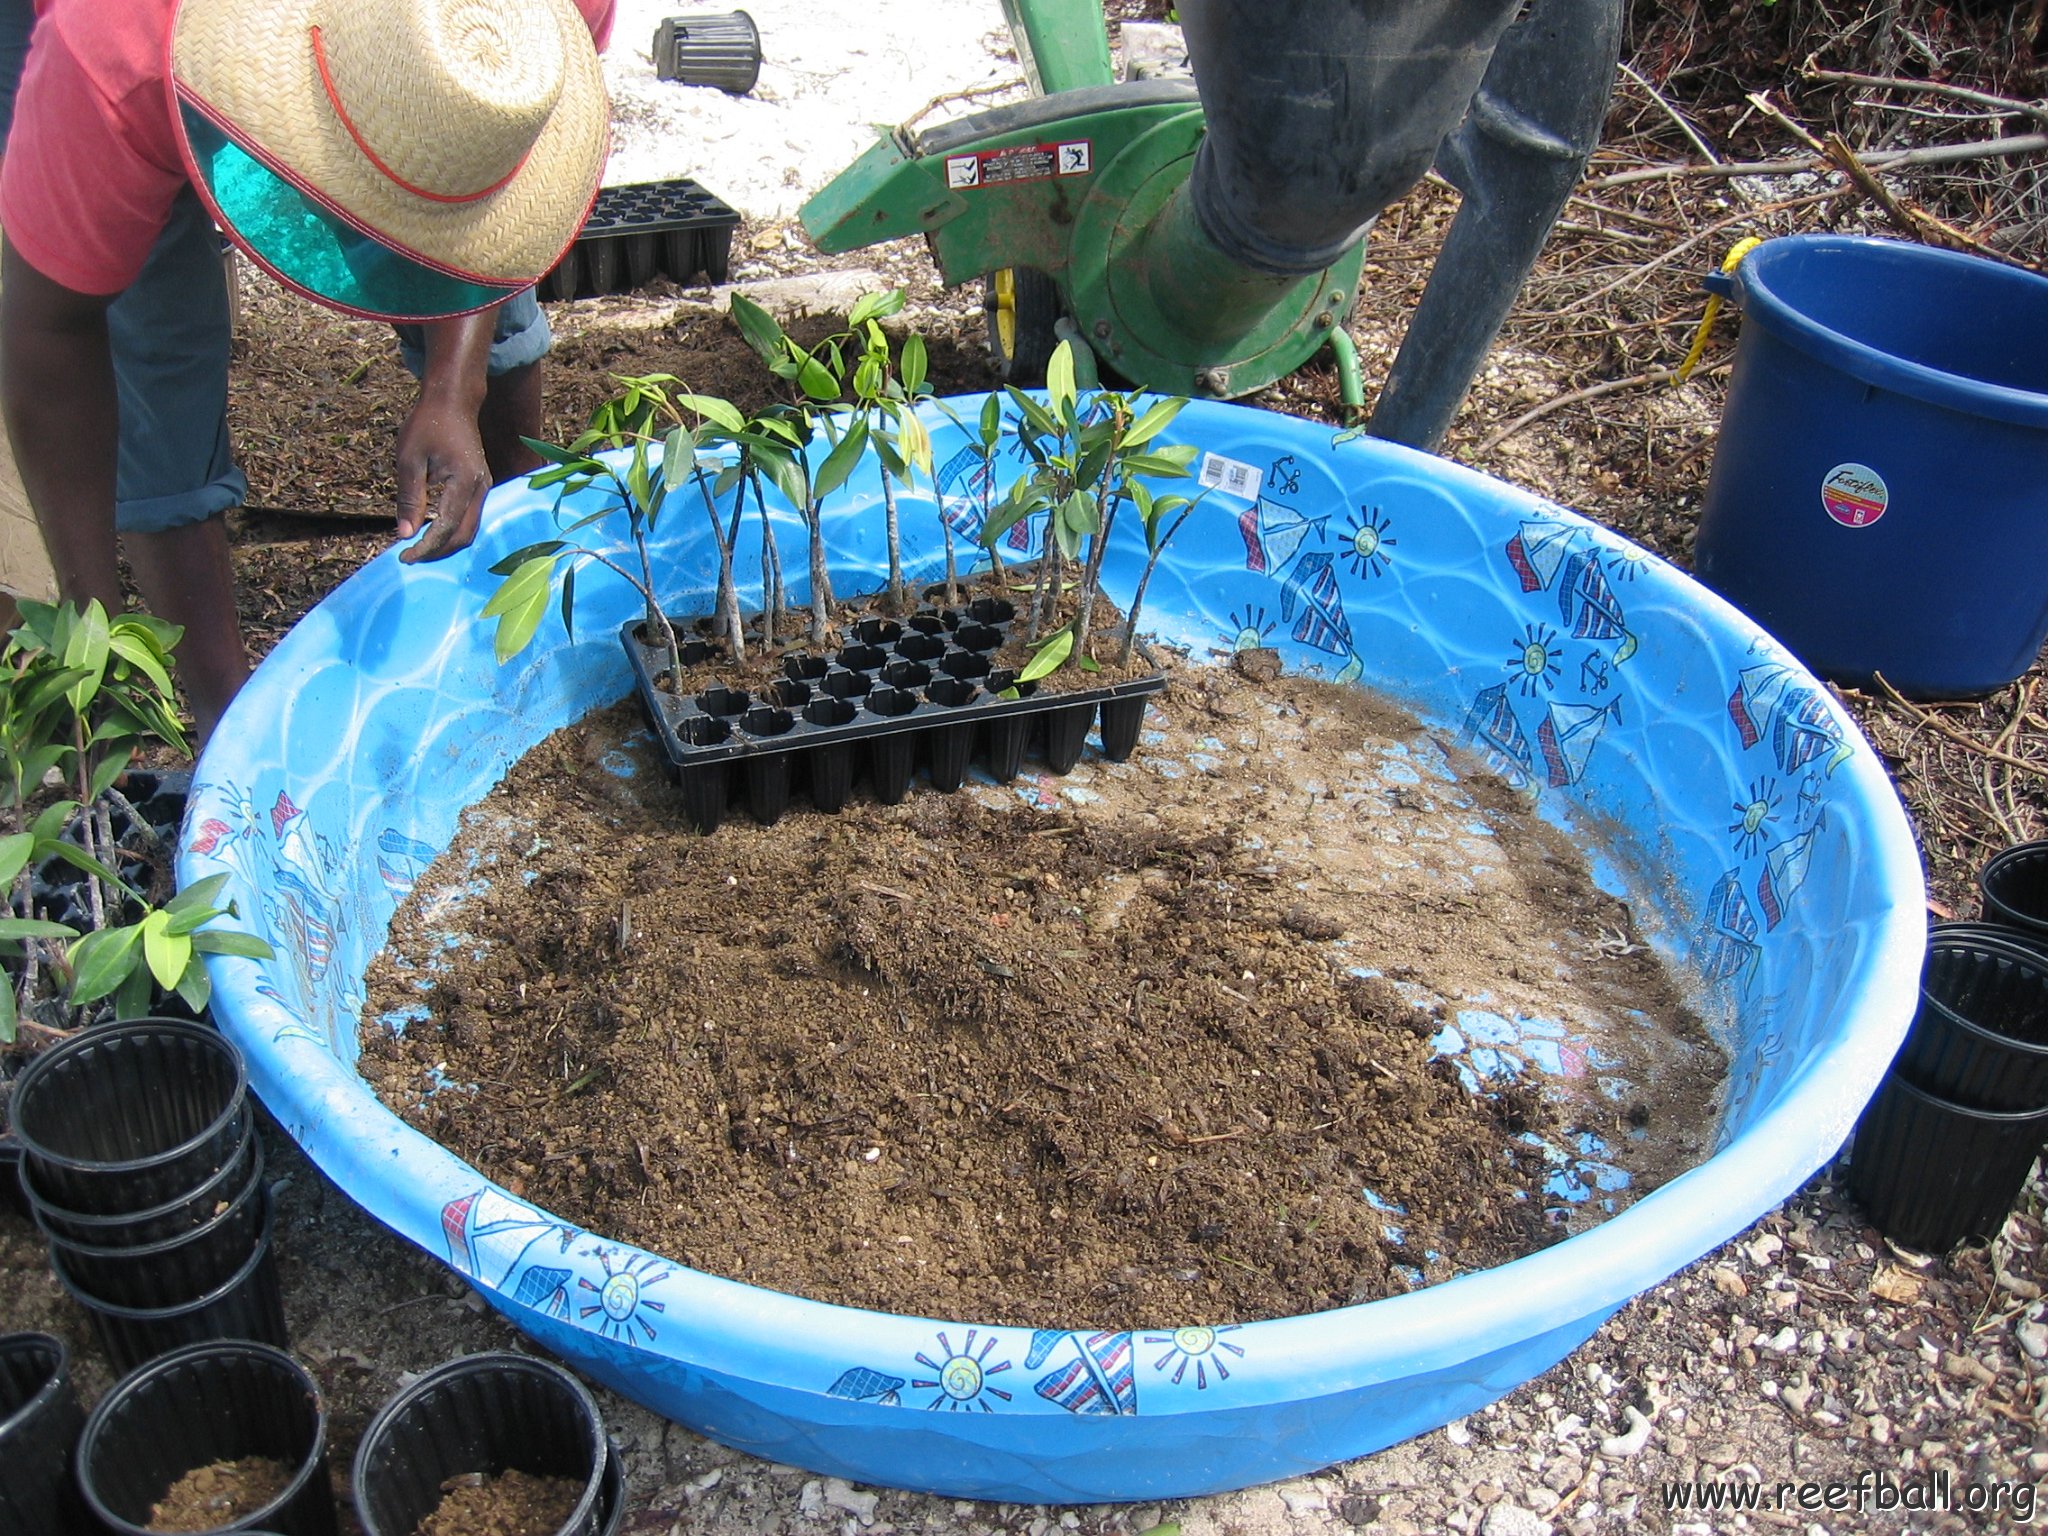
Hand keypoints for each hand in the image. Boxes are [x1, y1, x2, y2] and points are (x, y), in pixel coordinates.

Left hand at [393, 391, 490, 562]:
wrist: (453, 404)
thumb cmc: (428, 425)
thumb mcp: (410, 459)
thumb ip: (410, 498)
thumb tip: (405, 534)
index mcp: (464, 481)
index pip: (447, 526)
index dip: (426, 546)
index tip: (404, 557)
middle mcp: (481, 489)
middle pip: (464, 535)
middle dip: (437, 551)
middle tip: (410, 556)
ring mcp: (484, 489)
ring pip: (469, 530)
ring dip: (445, 544)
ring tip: (418, 548)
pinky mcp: (480, 488)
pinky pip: (469, 519)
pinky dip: (451, 532)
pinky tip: (432, 534)